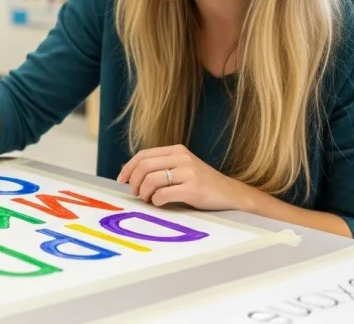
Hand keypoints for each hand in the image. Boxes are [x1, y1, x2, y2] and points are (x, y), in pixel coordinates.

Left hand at [117, 144, 246, 210]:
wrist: (231, 195)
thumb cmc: (202, 184)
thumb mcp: (183, 167)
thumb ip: (161, 166)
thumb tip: (131, 174)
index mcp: (177, 150)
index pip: (143, 155)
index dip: (129, 168)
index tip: (122, 180)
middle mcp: (182, 158)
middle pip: (144, 167)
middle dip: (135, 182)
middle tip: (136, 193)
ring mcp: (188, 172)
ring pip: (151, 180)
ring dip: (144, 193)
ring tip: (149, 199)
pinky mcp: (193, 188)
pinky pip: (163, 195)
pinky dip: (156, 201)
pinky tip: (160, 203)